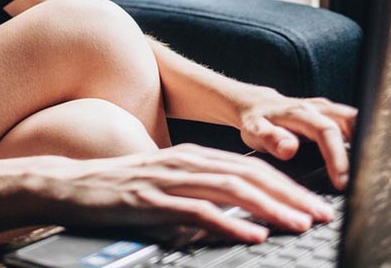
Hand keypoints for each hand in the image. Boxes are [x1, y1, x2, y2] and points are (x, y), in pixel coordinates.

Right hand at [39, 143, 336, 243]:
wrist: (69, 184)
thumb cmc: (119, 190)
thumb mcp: (166, 188)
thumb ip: (199, 196)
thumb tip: (234, 216)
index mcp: (193, 157)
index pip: (251, 169)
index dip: (287, 185)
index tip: (315, 204)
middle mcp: (187, 161)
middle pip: (250, 175)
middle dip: (291, 195)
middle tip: (322, 214)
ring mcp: (170, 178)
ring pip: (232, 189)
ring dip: (270, 207)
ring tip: (298, 223)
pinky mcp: (153, 200)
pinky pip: (199, 210)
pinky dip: (230, 222)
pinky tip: (252, 233)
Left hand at [235, 89, 356, 189]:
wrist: (256, 104)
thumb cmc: (255, 121)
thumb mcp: (254, 131)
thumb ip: (270, 138)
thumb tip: (289, 148)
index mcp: (299, 113)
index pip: (326, 131)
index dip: (337, 156)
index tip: (342, 181)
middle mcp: (317, 107)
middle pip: (350, 121)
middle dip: (363, 147)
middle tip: (368, 177)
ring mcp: (327, 109)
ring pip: (356, 119)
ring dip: (367, 141)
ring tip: (372, 170)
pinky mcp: (332, 114)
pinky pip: (354, 123)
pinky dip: (363, 139)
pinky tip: (367, 159)